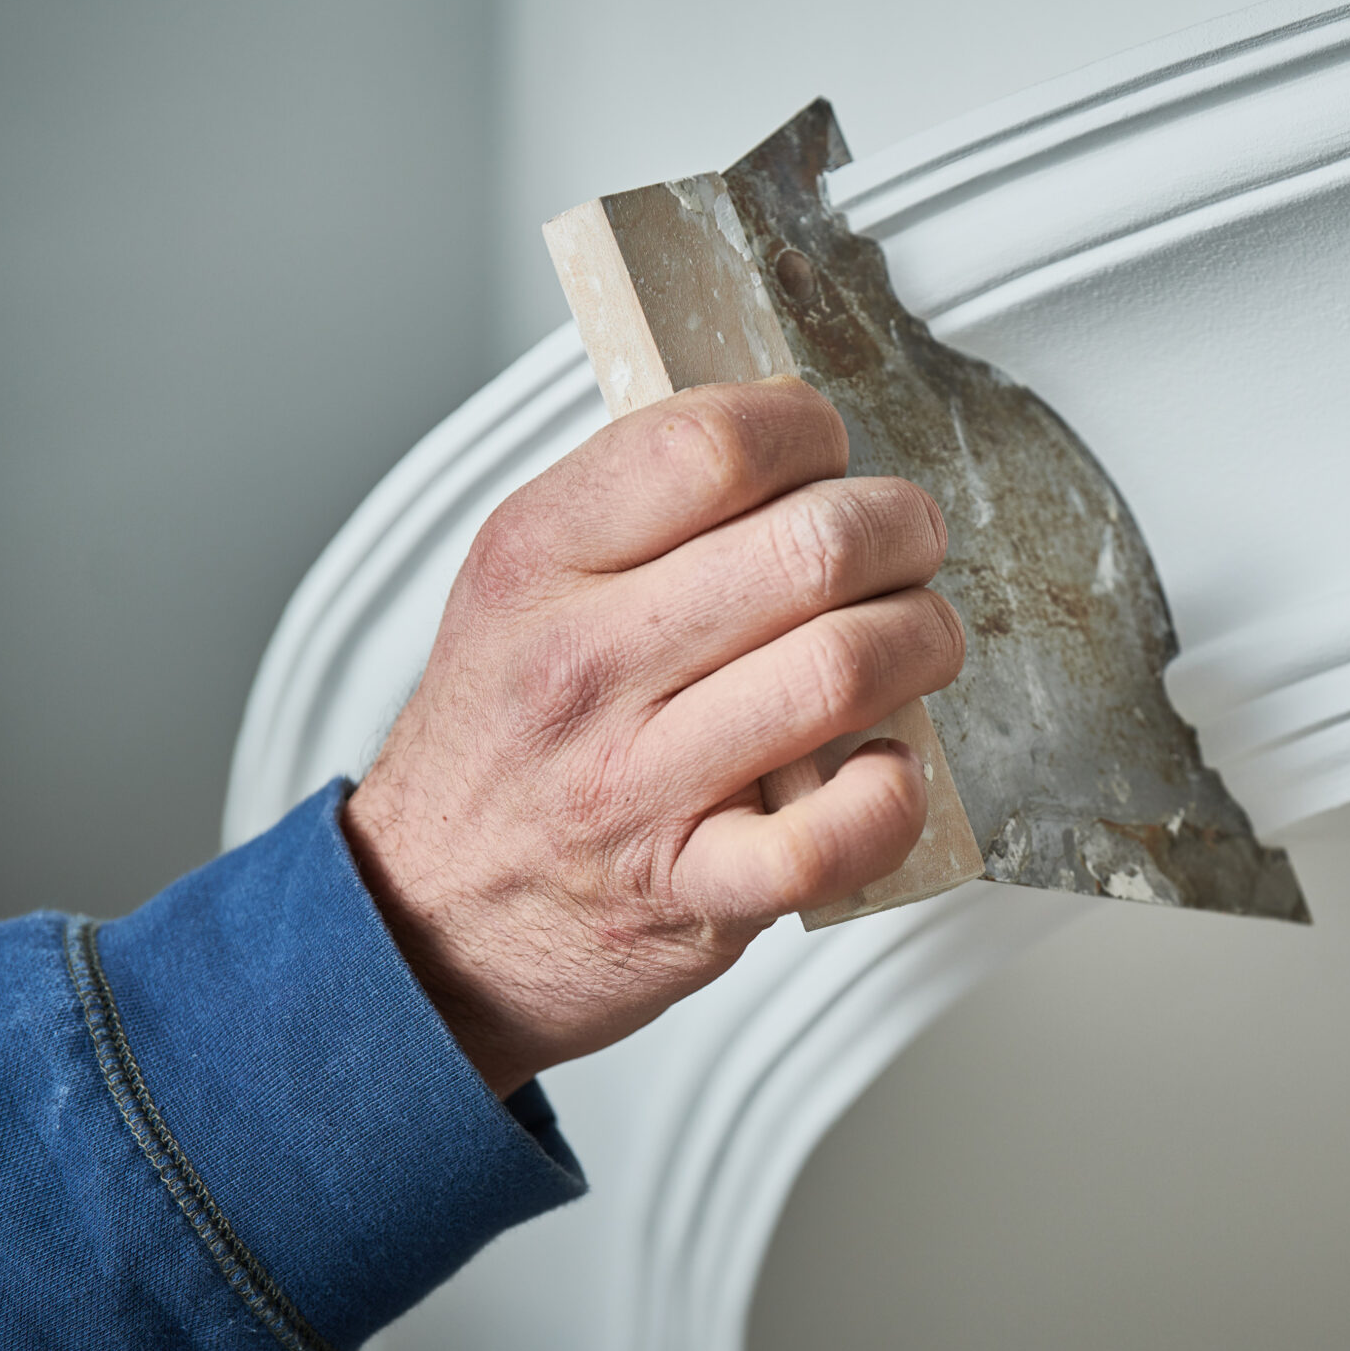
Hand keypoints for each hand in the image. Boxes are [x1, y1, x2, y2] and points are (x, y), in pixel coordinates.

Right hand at [342, 377, 962, 1096]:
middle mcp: (585, 662)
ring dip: (922, 642)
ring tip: (915, 643)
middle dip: (901, 533)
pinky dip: (895, 796)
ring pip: (845, 668)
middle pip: (813, 547)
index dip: (809, 432)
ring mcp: (639, 781)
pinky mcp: (694, 887)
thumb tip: (790, 441)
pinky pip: (835, 835)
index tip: (828, 455)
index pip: (712, 444)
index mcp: (538, 559)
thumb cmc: (503, 745)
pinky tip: (887, 769)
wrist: (427, 918)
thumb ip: (638, 511)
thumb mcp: (521, 589)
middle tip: (904, 548)